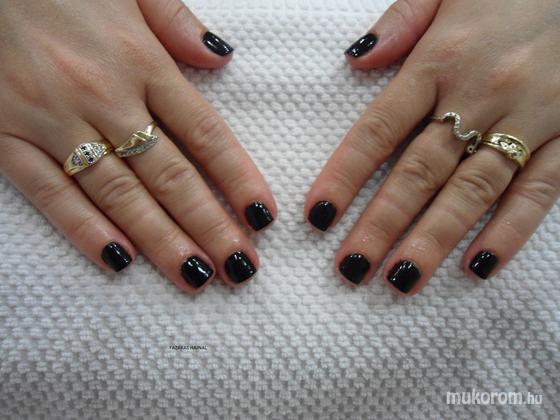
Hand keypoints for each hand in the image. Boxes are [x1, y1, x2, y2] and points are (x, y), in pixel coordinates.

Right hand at [0, 0, 275, 292]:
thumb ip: (176, 22)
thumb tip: (222, 59)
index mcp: (140, 61)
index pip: (204, 133)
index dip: (238, 178)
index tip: (262, 217)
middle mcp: (105, 98)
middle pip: (170, 175)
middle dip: (210, 226)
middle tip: (240, 267)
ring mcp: (54, 121)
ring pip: (119, 194)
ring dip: (161, 241)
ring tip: (196, 277)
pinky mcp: (6, 137)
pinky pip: (50, 193)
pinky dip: (84, 230)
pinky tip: (119, 262)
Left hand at [306, 0, 559, 294]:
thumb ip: (401, 21)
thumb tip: (355, 60)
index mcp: (440, 61)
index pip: (378, 129)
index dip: (344, 175)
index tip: (317, 216)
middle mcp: (478, 96)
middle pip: (419, 171)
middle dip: (381, 224)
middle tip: (350, 268)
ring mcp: (527, 120)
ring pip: (473, 190)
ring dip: (434, 239)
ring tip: (400, 280)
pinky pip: (539, 191)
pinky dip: (511, 231)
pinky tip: (479, 267)